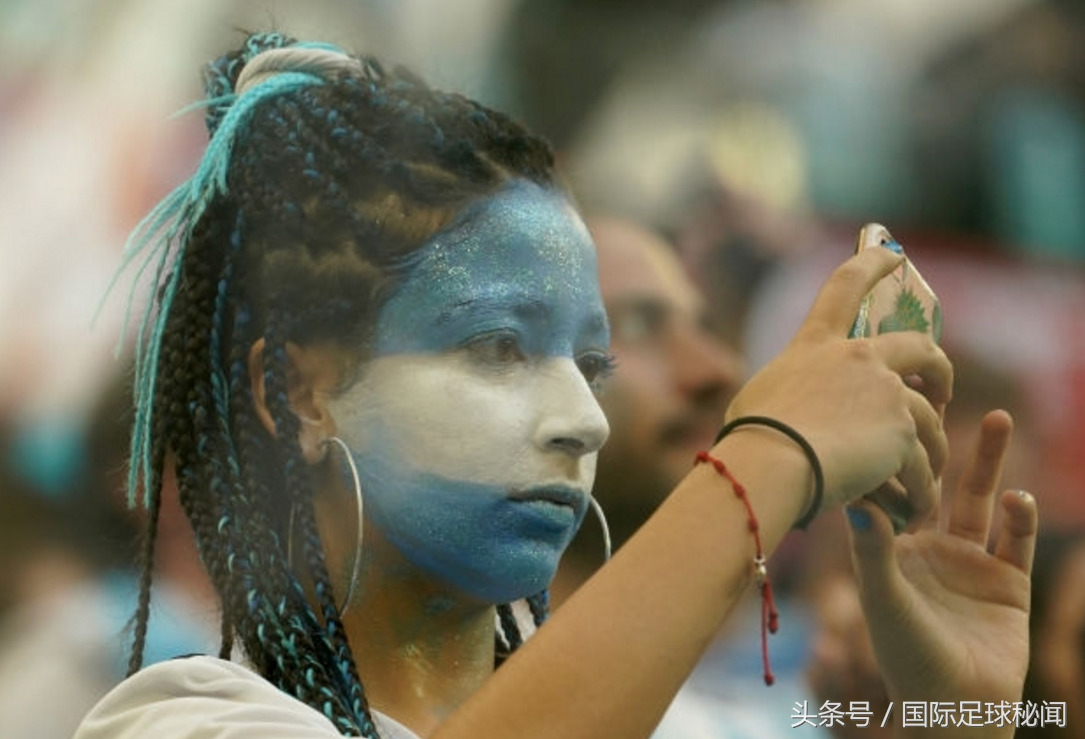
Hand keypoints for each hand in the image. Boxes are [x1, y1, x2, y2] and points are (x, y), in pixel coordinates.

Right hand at [725, 245, 951, 513]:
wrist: (771, 463)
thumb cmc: (750, 440)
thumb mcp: (759, 400)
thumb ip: (788, 393)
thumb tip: (786, 408)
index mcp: (817, 344)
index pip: (846, 285)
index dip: (873, 261)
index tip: (892, 249)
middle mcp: (858, 357)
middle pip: (920, 347)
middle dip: (938, 370)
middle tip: (940, 392)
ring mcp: (886, 391)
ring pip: (930, 416)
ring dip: (931, 450)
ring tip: (923, 482)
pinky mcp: (903, 430)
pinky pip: (923, 463)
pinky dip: (920, 489)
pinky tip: (914, 508)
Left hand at [847, 409, 1037, 735]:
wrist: (956, 706)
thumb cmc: (906, 656)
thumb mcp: (884, 599)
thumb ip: (873, 551)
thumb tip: (853, 501)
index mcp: (891, 547)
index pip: (891, 487)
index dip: (891, 451)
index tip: (886, 405)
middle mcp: (928, 547)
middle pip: (937, 481)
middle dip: (942, 439)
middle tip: (941, 393)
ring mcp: (970, 562)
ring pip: (982, 499)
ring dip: (990, 461)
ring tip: (996, 416)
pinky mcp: (1008, 581)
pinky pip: (1017, 538)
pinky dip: (1022, 515)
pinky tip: (1020, 496)